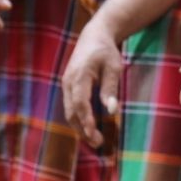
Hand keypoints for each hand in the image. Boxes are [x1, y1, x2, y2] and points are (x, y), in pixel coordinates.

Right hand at [61, 23, 122, 146]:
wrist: (93, 36)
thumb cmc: (106, 51)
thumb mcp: (114, 67)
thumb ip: (111, 89)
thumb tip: (112, 111)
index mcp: (79, 75)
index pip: (80, 103)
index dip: (86, 120)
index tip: (94, 134)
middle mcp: (68, 81)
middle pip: (71, 111)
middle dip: (82, 129)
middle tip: (98, 144)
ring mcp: (66, 84)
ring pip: (69, 111)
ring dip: (79, 127)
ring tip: (94, 140)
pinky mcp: (68, 86)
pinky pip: (70, 106)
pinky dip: (78, 119)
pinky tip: (88, 128)